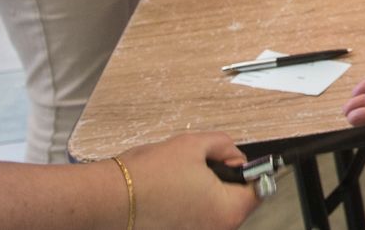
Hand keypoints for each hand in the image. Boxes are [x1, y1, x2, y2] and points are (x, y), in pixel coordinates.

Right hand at [116, 132, 260, 228]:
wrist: (107, 198)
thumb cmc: (147, 175)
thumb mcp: (195, 144)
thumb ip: (226, 146)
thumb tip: (236, 156)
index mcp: (227, 211)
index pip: (257, 190)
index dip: (249, 172)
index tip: (235, 163)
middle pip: (235, 203)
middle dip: (224, 183)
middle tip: (203, 167)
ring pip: (213, 212)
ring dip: (206, 196)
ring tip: (182, 180)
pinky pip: (193, 220)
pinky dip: (188, 207)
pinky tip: (170, 194)